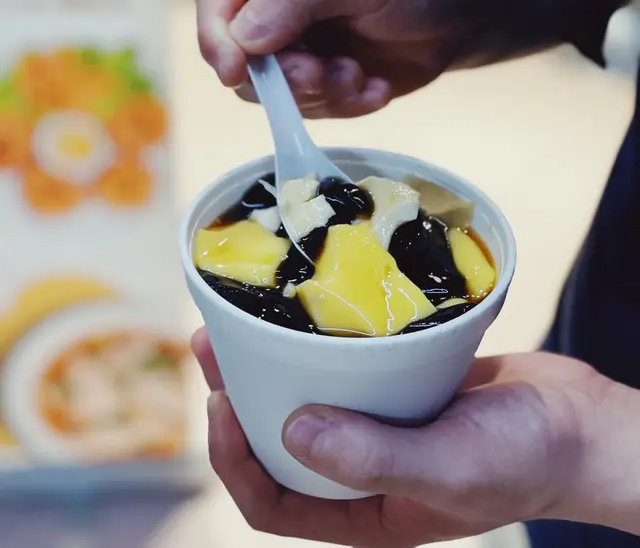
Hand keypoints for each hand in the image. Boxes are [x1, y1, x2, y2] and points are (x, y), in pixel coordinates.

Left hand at [192, 329, 609, 546]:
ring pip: (311, 397)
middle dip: (240, 399)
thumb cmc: (523, 460)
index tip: (222, 402)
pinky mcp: (403, 384)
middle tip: (212, 347)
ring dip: (272, 366)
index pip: (272, 501)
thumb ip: (371, 458)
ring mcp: (383, 422)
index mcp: (363, 509)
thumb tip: (290, 431)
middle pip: (280, 439)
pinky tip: (310, 312)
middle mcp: (364, 467)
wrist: (580, 423)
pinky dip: (322, 345)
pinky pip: (349, 367)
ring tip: (243, 322)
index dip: (234, 459)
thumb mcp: (447, 469)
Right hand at [195, 0, 479, 118]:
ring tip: (360, 75)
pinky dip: (339, 104)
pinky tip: (375, 86)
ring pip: (265, 87)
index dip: (215, 33)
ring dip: (316, 91)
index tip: (234, 70)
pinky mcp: (309, 75)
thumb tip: (242, 36)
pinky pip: (301, 106)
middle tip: (326, 74)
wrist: (460, 16)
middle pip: (233, 48)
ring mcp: (288, 38)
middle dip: (281, 73)